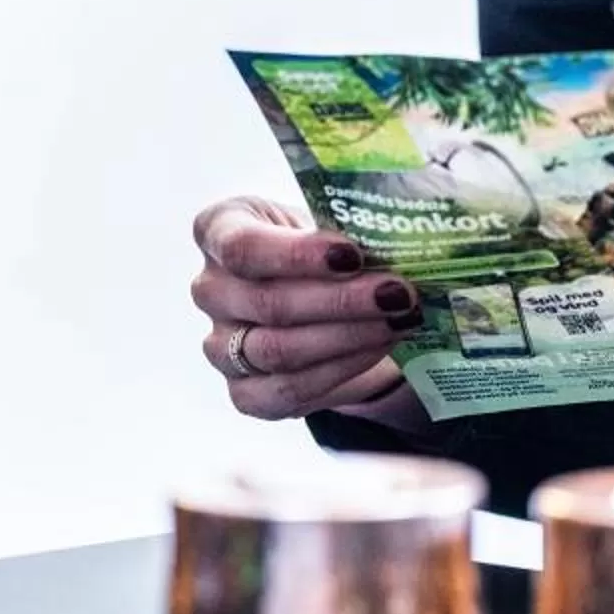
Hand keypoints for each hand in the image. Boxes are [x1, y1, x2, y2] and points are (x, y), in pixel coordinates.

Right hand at [189, 197, 418, 420]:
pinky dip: (341, 368)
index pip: (242, 246)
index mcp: (220, 229)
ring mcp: (220, 346)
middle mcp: (210, 289)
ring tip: (400, 320)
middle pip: (267, 302)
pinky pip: (288, 388)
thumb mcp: (333, 221)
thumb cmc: (329, 247)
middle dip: (340, 300)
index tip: (353, 254)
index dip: (298, 254)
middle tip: (398, 293)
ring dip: (348, 336)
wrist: (329, 298)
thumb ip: (352, 224)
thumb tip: (402, 234)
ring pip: (277, 349)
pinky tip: (380, 347)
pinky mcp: (244, 393)